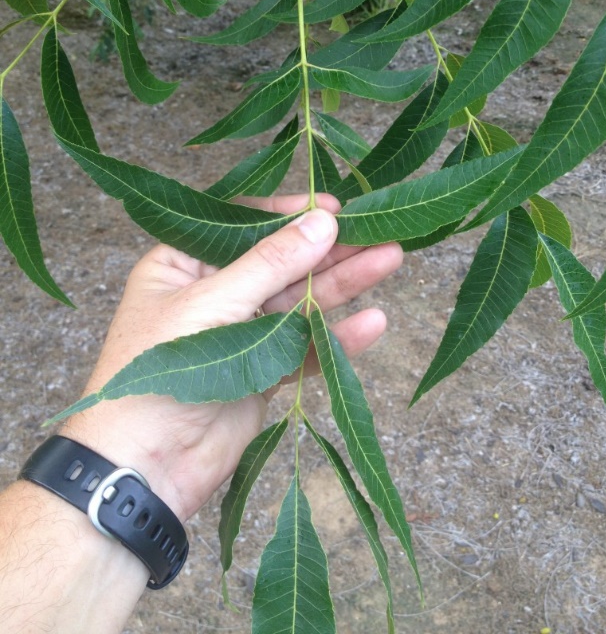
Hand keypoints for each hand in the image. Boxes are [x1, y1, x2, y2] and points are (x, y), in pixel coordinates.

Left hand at [62, 194, 402, 521]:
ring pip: (299, 302)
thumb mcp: (212, 305)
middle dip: (328, 249)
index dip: (288, 215)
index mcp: (183, 265)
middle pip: (280, 263)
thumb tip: (323, 222)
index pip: (242, 226)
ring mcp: (241, 334)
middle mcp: (214, 294)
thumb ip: (270, 264)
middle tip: (377, 231)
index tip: (333, 208)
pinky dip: (336, 336)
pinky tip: (373, 322)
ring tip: (390, 258)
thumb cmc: (156, 374)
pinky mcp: (264, 372)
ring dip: (343, 284)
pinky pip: (305, 347)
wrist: (143, 468)